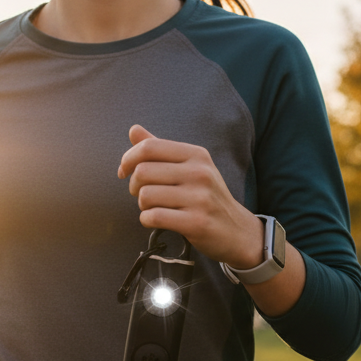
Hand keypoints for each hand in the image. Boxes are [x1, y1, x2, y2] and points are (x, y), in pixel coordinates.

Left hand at [118, 125, 262, 268]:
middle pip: (143, 172)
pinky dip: (147, 220)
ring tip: (155, 208)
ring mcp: (200, 198)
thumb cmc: (207, 197)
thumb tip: (133, 130)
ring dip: (142, 206)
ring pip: (146, 196)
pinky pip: (154, 217)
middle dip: (134, 186)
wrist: (237, 231)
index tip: (124, 172)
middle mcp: (200, 173)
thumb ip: (161, 150)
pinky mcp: (196, 222)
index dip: (128, 159)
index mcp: (196, 155)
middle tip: (142, 195)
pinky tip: (156, 221)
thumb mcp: (191, 167)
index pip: (149, 147)